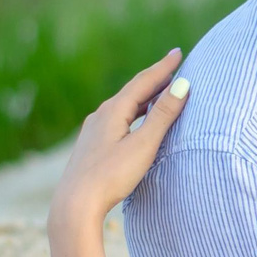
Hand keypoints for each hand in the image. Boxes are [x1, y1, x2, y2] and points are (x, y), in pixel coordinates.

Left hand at [49, 48, 189, 231]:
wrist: (75, 204)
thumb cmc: (111, 176)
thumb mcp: (143, 145)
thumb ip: (163, 115)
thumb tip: (181, 85)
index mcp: (113, 110)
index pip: (143, 81)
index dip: (163, 67)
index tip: (179, 52)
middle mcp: (101, 115)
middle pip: (132, 91)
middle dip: (155, 78)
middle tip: (173, 66)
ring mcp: (94, 130)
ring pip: (124, 105)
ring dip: (144, 96)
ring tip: (159, 90)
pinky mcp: (92, 145)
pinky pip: (117, 119)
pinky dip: (134, 112)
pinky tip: (134, 120)